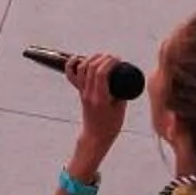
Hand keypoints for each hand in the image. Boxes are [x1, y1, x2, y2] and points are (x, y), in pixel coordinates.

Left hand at [63, 52, 130, 167]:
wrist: (95, 137)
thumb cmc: (110, 126)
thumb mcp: (121, 109)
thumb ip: (122, 93)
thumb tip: (124, 77)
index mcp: (100, 98)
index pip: (101, 73)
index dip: (110, 62)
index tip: (118, 60)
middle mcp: (89, 94)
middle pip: (91, 68)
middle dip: (103, 57)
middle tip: (113, 57)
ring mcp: (82, 93)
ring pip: (81, 69)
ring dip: (91, 58)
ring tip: (102, 57)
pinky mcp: (80, 93)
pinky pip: (71, 76)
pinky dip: (71, 65)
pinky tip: (77, 58)